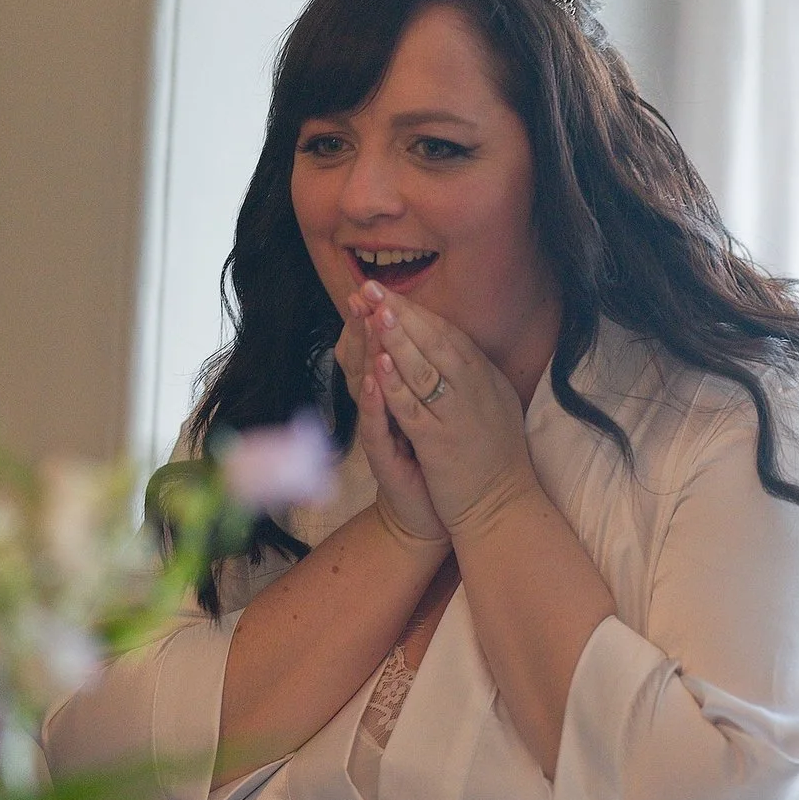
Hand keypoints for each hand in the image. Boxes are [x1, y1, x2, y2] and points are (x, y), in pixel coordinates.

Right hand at [338, 297, 445, 550]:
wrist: (430, 515)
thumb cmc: (433, 460)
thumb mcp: (434, 413)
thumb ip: (426, 380)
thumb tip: (429, 341)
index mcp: (400, 393)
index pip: (387, 346)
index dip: (385, 316)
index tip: (380, 284)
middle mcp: (384, 407)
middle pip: (373, 356)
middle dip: (370, 322)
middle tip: (364, 289)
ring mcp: (380, 431)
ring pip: (371, 384)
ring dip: (369, 351)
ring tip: (369, 319)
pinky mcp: (383, 455)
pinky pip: (376, 423)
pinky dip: (376, 399)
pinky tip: (375, 377)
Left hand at [356, 282, 539, 538]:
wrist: (503, 507)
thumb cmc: (494, 460)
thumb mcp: (494, 407)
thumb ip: (475, 377)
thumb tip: (455, 347)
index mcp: (487, 379)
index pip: (450, 336)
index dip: (419, 312)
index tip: (391, 292)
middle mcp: (476, 391)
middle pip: (436, 342)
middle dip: (402, 313)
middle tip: (374, 288)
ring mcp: (459, 416)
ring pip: (424, 369)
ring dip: (397, 338)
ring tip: (375, 311)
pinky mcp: (441, 444)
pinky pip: (413, 408)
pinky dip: (395, 385)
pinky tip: (377, 365)